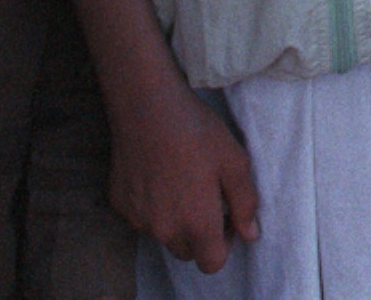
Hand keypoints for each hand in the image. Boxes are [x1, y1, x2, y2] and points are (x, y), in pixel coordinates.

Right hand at [92, 36, 259, 272]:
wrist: (147, 107)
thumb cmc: (197, 131)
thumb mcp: (234, 162)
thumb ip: (245, 203)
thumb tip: (250, 234)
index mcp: (196, 223)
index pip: (211, 263)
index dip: (224, 245)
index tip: (225, 217)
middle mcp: (164, 230)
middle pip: (187, 251)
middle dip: (199, 234)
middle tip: (205, 197)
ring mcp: (138, 219)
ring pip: (163, 234)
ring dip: (174, 220)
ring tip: (181, 182)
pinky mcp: (120, 204)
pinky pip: (141, 216)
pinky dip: (151, 205)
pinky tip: (158, 174)